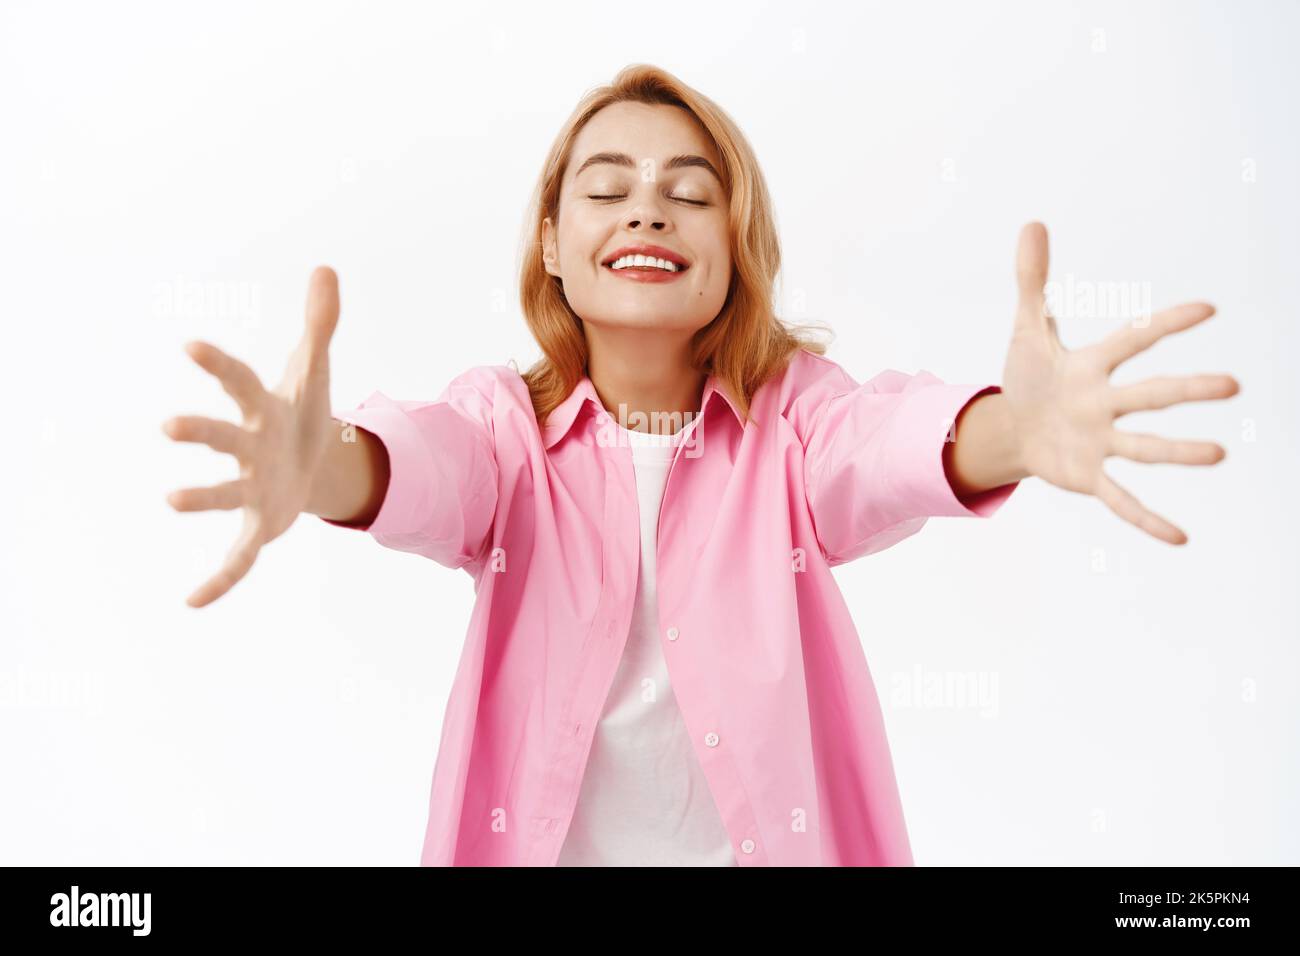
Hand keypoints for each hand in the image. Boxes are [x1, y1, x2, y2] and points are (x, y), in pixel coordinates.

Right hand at [163, 266, 340, 605]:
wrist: (313, 463)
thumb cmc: (302, 411)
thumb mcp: (317, 369)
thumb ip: (321, 323)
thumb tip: (326, 269)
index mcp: (261, 408)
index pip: (238, 381)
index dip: (219, 365)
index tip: (191, 346)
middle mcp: (247, 447)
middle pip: (223, 437)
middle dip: (201, 432)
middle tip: (170, 427)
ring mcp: (249, 487)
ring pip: (223, 494)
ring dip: (200, 497)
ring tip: (170, 499)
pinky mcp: (259, 525)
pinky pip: (238, 556)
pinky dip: (220, 579)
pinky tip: (193, 602)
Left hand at [1002, 223, 1238, 544]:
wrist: (1012, 426)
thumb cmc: (1029, 374)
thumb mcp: (1025, 329)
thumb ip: (1032, 280)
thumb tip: (1032, 223)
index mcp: (1092, 365)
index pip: (1132, 340)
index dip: (1165, 324)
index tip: (1208, 309)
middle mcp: (1104, 403)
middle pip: (1149, 394)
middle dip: (1186, 390)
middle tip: (1233, 385)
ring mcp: (1100, 441)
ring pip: (1143, 447)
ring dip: (1178, 453)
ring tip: (1218, 456)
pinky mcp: (1088, 475)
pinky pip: (1119, 498)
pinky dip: (1144, 518)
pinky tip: (1179, 538)